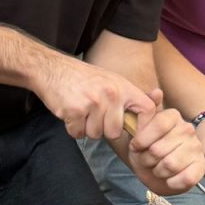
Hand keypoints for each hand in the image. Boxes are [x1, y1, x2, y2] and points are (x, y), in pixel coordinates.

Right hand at [32, 53, 157, 140]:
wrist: (52, 69)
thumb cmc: (82, 78)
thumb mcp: (110, 80)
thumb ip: (127, 96)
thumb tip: (151, 110)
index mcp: (123, 86)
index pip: (147, 109)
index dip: (145, 127)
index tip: (136, 135)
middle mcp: (111, 94)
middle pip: (115, 132)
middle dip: (102, 129)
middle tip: (92, 114)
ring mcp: (93, 102)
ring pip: (95, 134)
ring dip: (86, 128)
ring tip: (81, 110)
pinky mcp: (76, 110)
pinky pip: (78, 133)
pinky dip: (72, 128)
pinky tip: (70, 113)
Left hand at [125, 96, 204, 194]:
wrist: (157, 171)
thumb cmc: (147, 149)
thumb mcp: (140, 130)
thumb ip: (147, 111)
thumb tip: (157, 92)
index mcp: (174, 116)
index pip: (159, 123)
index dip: (143, 139)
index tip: (135, 146)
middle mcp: (188, 130)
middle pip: (159, 148)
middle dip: (147, 159)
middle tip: (146, 160)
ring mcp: (197, 149)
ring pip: (170, 165)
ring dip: (158, 171)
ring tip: (156, 168)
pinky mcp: (201, 168)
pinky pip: (185, 179)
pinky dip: (172, 182)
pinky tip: (169, 178)